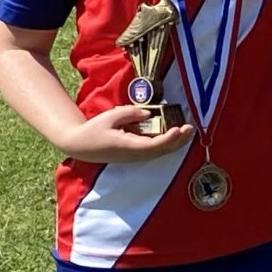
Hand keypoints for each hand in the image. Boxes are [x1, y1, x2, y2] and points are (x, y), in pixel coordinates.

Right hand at [62, 104, 195, 162]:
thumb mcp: (110, 116)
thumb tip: (148, 114)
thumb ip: (130, 113)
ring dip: (175, 143)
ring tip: (187, 132)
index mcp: (127, 146)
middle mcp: (133, 155)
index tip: (179, 129)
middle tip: (191, 128)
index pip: (153, 146)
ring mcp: (134, 158)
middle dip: (178, 141)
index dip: (168, 139)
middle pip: (161, 151)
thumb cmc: (94, 129)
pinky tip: (174, 137)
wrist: (80, 145)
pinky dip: (167, 145)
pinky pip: (154, 152)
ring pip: (160, 153)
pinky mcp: (135, 157)